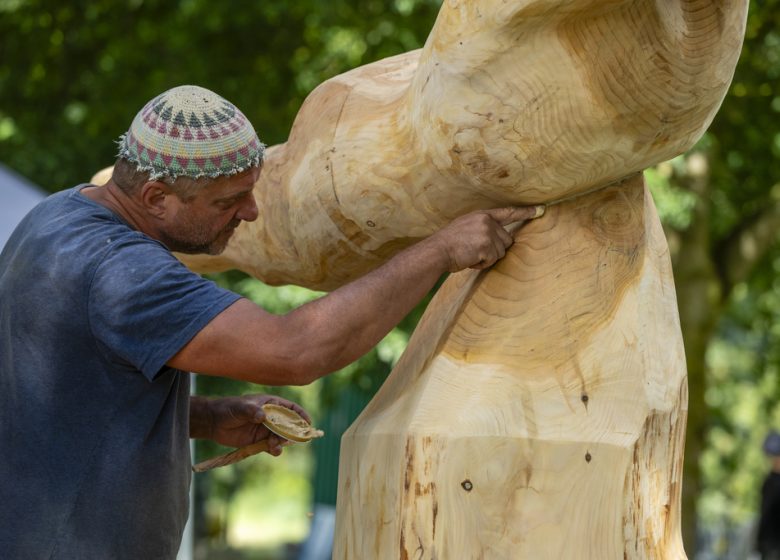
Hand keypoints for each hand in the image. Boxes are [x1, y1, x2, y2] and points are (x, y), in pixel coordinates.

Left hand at [194, 395, 311, 455]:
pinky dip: (274, 449)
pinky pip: (271, 446)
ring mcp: (266, 430)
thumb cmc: (228, 409)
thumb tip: (262, 416)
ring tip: (274, 446)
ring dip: (281, 442)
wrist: (214, 422)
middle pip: (289, 425)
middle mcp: (271, 417)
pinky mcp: (259, 441)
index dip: (301, 415)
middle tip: (286, 438)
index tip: (308, 423)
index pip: (291, 408)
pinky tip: (272, 451)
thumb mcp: (240, 408)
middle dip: (291, 433)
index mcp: (270, 404)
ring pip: (281, 438)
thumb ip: (252, 411)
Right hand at [430, 205, 544, 271]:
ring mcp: (488, 233)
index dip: (525, 212)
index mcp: (482, 215)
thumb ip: (483, 228)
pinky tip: (469, 259)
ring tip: (469, 254)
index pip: (508, 213)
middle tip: (474, 250)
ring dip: (487, 258)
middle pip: (507, 240)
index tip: (541, 210)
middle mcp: (487, 222)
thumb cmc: (448, 243)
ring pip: (501, 252)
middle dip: (494, 249)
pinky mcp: (487, 246)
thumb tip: (500, 239)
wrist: (437, 251)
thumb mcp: (466, 227)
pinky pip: (492, 260)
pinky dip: (482, 264)